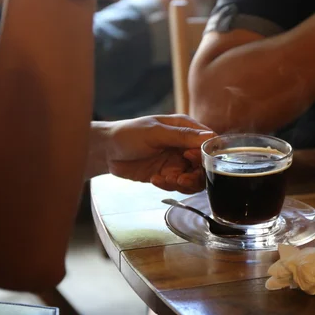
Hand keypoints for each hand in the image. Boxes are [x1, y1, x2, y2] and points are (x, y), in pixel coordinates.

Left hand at [89, 115, 215, 193]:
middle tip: (181, 178)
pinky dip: (169, 186)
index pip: (208, 143)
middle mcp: (184, 146)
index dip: (205, 154)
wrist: (105, 151)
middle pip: (204, 165)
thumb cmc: (128, 134)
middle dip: (195, 175)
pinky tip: (155, 179)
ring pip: (194, 179)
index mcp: (185, 129)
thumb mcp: (155, 132)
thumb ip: (182, 136)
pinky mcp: (168, 176)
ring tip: (167, 180)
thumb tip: (209, 137)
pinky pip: (178, 186)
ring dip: (183, 183)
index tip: (190, 157)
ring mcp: (177, 162)